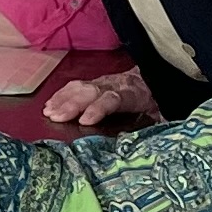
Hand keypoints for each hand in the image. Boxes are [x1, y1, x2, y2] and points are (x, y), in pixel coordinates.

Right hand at [43, 65, 157, 128]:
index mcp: (133, 94)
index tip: (84, 120)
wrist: (156, 77)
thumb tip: (161, 134)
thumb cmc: (155, 100)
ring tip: (48, 112)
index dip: (98, 108)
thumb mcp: (163, 111)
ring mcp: (104, 82)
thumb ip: (159, 121)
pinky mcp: (95, 83)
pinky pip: (76, 86)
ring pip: (81, 87)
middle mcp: (115, 85)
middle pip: (91, 91)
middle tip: (55, 116)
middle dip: (72, 103)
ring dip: (62, 99)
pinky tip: (50, 105)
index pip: (113, 99)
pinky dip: (61, 95)